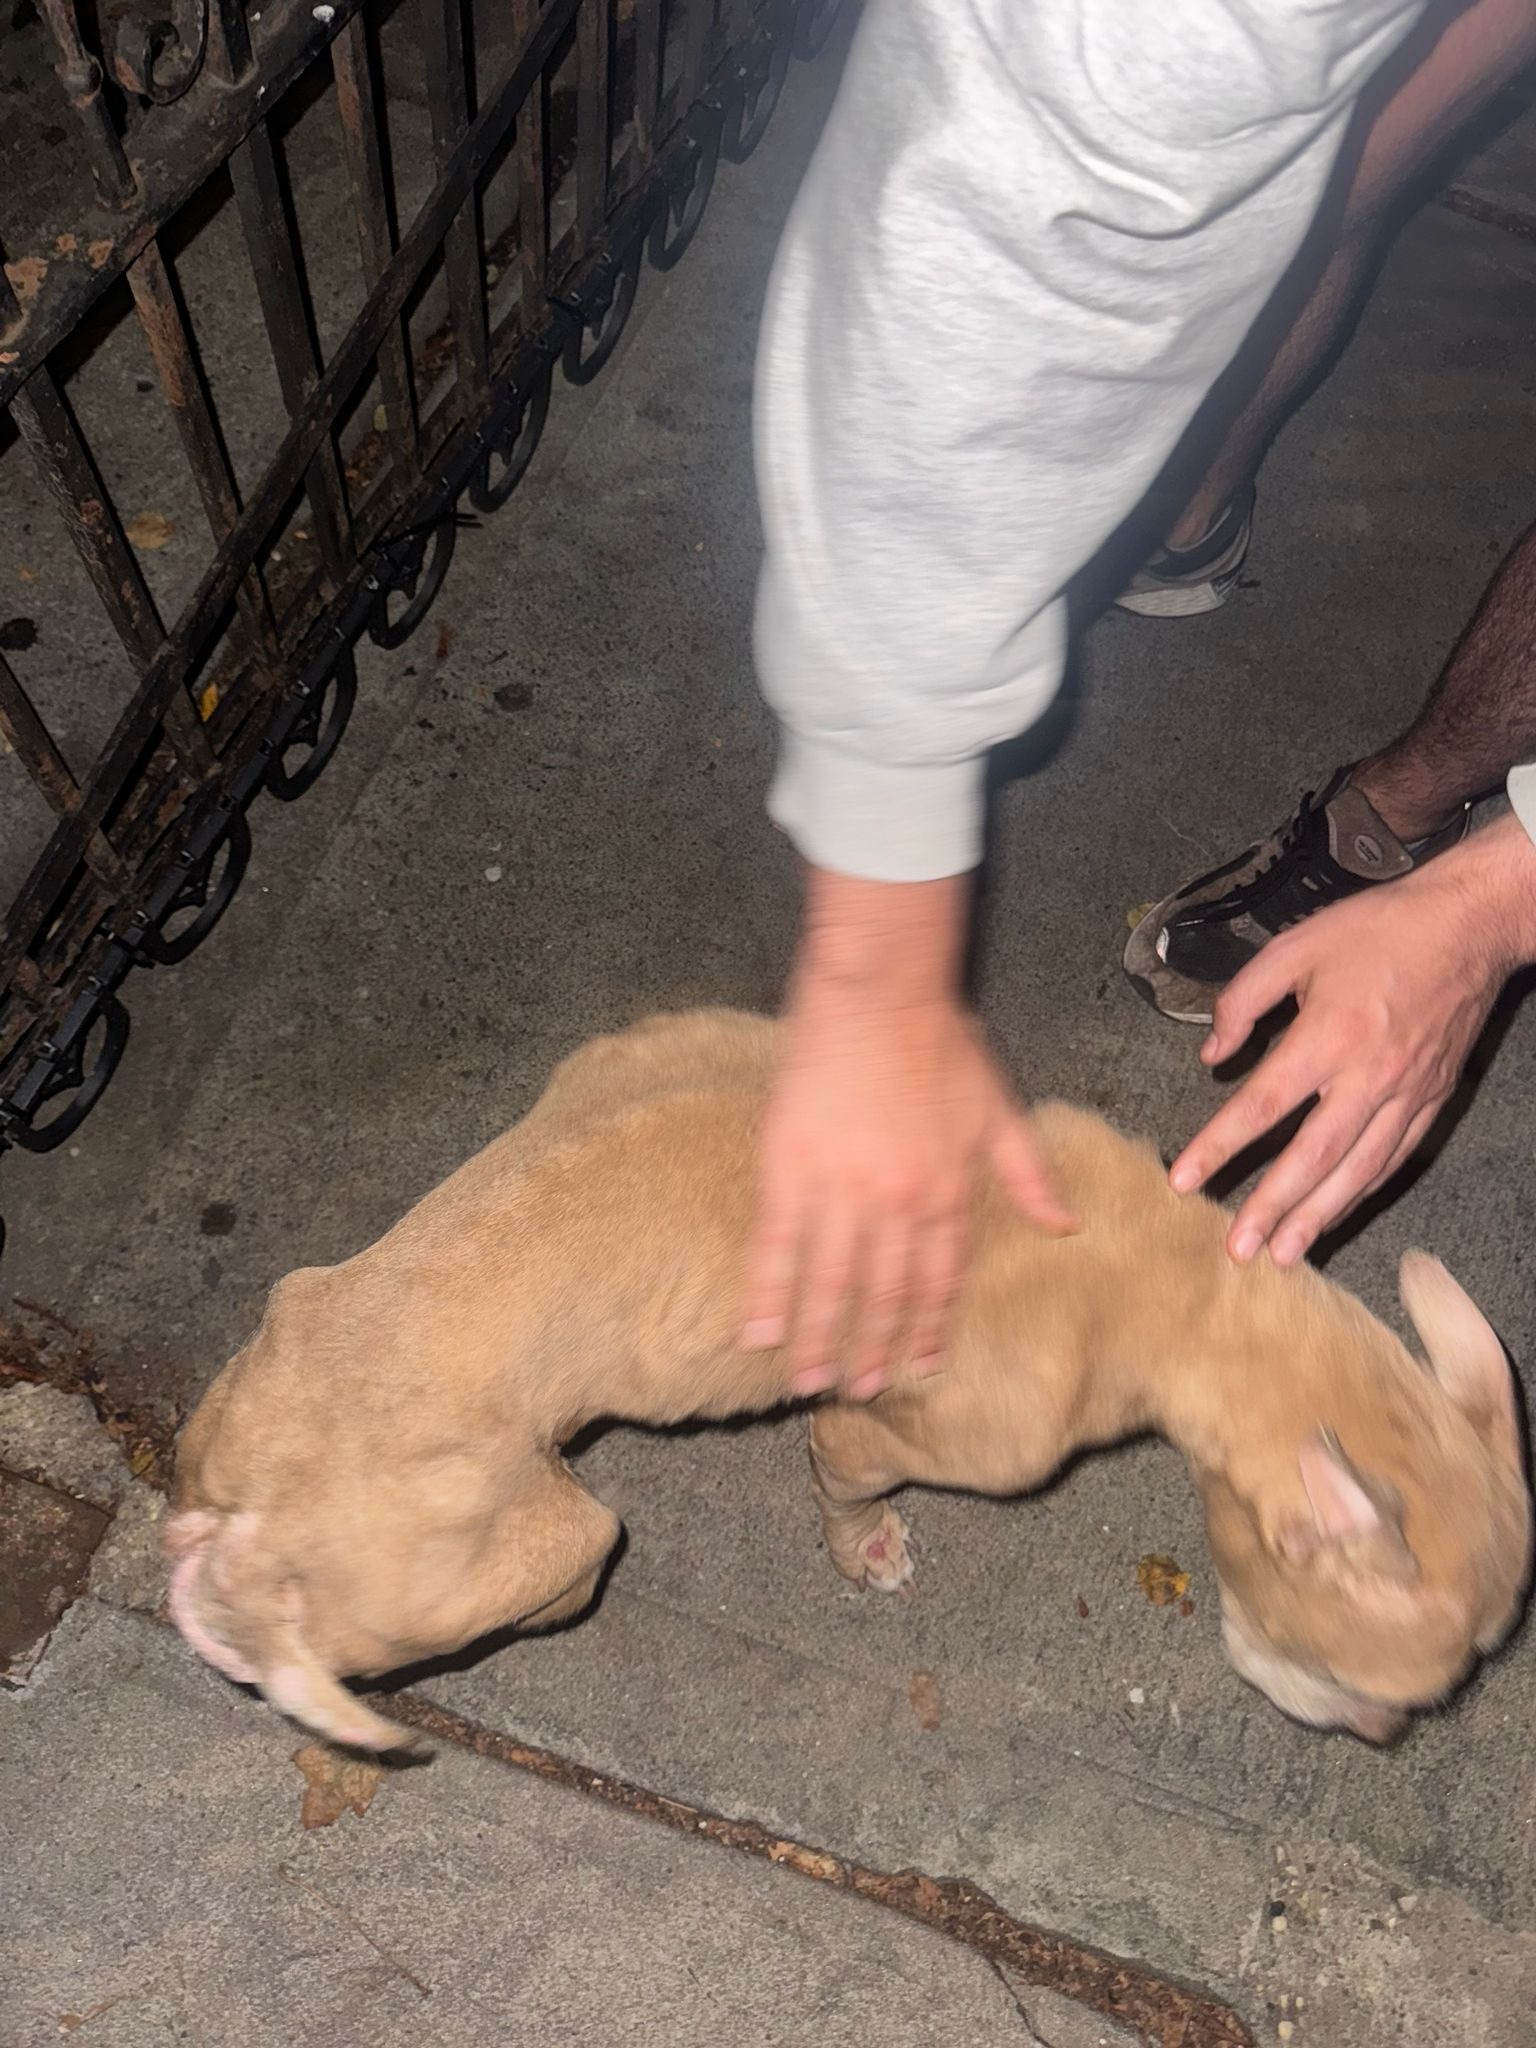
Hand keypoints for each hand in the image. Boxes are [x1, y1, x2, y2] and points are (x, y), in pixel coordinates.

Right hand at [742, 870, 1070, 1399]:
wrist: (879, 991)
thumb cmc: (941, 1040)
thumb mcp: (999, 1108)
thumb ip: (1028, 1173)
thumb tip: (1064, 1224)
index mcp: (948, 1191)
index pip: (939, 1277)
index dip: (928, 1326)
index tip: (918, 1366)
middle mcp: (897, 1203)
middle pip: (884, 1292)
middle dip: (874, 1347)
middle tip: (862, 1389)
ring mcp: (840, 1189)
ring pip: (831, 1281)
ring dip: (821, 1336)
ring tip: (811, 1381)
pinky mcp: (789, 1167)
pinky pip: (776, 1244)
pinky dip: (766, 1292)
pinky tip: (756, 1333)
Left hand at [1170, 817, 1535, 1264]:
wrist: (1469, 925)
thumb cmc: (1377, 930)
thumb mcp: (1295, 946)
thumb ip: (1242, 1000)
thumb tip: (1212, 1054)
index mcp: (1329, 1035)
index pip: (1262, 1105)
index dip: (1219, 1146)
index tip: (1183, 1180)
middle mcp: (1369, 1076)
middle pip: (1312, 1157)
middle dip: (1272, 1209)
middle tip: (1238, 1252)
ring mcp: (1407, 1093)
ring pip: (1358, 1170)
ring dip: (1318, 1217)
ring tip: (1284, 1255)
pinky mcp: (1433, 1100)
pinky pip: (1393, 1159)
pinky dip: (1361, 1192)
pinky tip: (1335, 1214)